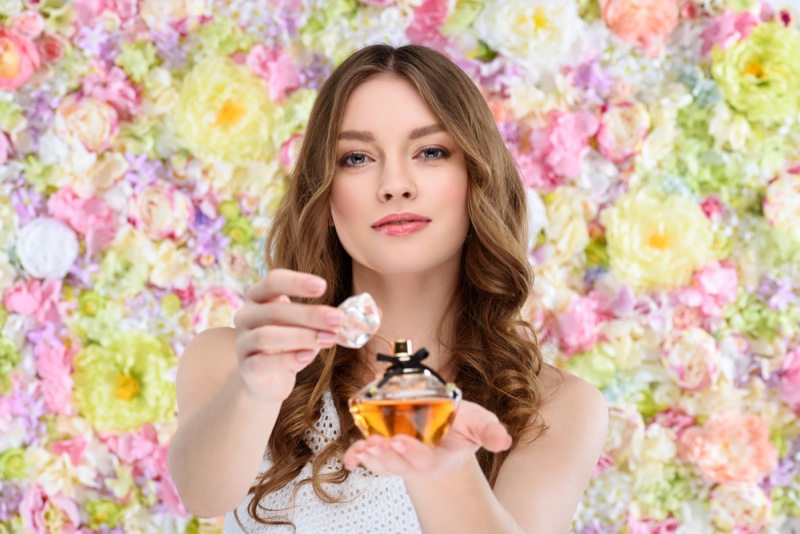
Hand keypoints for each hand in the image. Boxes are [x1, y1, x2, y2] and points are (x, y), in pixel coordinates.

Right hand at [233, 269, 343, 402]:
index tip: (323, 286)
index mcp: (260, 297)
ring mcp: (243, 341)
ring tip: (328, 339)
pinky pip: (264, 361)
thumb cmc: (292, 345)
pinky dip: (289, 358)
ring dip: (302, 336)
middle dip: (311, 314)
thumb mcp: (312, 327)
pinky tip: (309, 356)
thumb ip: (338, 318)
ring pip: (268, 335)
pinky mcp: (246, 367)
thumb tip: (376, 313)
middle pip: (276, 309)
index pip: (273, 280)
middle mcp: (246, 315)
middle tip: (338, 319)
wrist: (266, 380)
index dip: (297, 281)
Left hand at [343, 400, 511, 481]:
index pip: (426, 460)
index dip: (413, 452)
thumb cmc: (459, 426)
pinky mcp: (382, 450)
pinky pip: (366, 458)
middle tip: (378, 443)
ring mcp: (396, 458)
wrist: (441, 424)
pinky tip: (351, 457)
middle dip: (388, 456)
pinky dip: (356, 457)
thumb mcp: (478, 423)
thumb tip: (504, 441)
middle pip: (399, 465)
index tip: (401, 441)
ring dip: (371, 456)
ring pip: (381, 463)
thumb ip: (489, 431)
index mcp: (439, 459)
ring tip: (365, 446)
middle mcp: (415, 463)